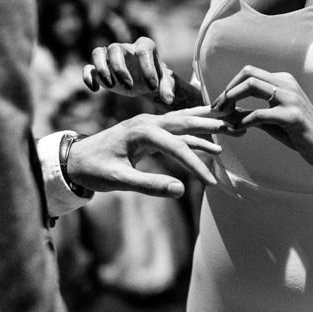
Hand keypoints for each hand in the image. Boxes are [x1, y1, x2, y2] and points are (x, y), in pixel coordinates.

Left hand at [66, 106, 233, 197]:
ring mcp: (149, 123)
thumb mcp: (119, 181)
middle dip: (213, 126)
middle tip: (238, 126)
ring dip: (207, 123)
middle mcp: (148, 121)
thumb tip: (180, 190)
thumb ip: (149, 185)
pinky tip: (210, 136)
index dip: (196, 165)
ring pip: (184, 121)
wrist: (74, 158)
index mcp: (142, 132)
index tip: (211, 182)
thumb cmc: (94, 170)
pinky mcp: (149, 129)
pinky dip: (194, 130)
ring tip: (232, 125)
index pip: (178, 147)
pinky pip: (176, 128)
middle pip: (187, 122)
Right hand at [82, 37, 181, 105]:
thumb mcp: (165, 84)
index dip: (147, 68)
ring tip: (111, 86)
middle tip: (129, 87)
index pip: (143, 51)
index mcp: (144, 46)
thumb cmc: (158, 79)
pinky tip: (96, 90)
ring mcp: (111, 58)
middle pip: (114, 48)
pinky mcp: (100, 69)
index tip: (153, 87)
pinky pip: (88, 68)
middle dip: (119, 68)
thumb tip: (168, 99)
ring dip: (102, 69)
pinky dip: (88, 77)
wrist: (147, 83)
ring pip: (97, 52)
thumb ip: (167, 89)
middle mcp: (125, 49)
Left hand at [212, 66, 312, 169]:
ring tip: (222, 115)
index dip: (230, 86)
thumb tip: (226, 112)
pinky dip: (244, 121)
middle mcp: (286, 84)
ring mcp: (290, 98)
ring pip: (252, 86)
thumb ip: (250, 113)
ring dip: (231, 99)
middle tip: (216, 108)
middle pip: (248, 74)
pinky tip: (237, 130)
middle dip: (227, 90)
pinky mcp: (293, 116)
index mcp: (283, 81)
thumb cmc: (298, 133)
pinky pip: (260, 113)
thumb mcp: (270, 120)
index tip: (219, 103)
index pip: (249, 72)